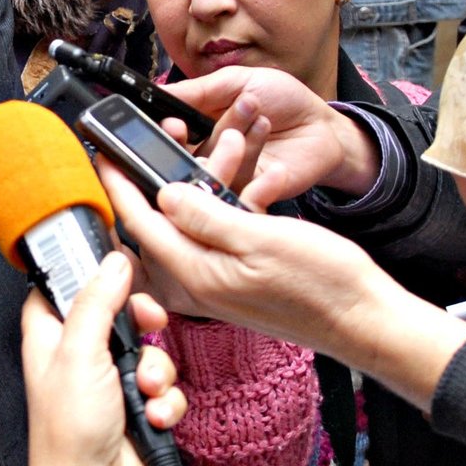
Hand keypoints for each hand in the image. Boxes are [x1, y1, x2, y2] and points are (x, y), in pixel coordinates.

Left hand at [23, 251, 185, 465]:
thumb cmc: (67, 433)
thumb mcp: (79, 354)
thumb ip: (97, 303)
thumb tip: (112, 263)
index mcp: (51, 334)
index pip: (64, 284)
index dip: (89, 271)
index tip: (116, 265)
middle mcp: (79, 353)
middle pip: (119, 311)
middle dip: (141, 322)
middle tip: (148, 324)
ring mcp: (110, 380)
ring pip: (149, 350)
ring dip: (156, 371)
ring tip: (144, 392)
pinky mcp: (138, 406)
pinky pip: (165, 387)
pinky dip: (165, 401)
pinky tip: (152, 416)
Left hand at [103, 162, 465, 410]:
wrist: (363, 319)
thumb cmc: (323, 283)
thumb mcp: (262, 238)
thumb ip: (208, 217)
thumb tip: (164, 195)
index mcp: (197, 274)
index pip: (141, 224)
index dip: (118, 185)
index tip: (102, 154)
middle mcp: (198, 284)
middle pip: (152, 229)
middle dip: (148, 183)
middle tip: (147, 146)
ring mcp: (215, 287)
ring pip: (180, 232)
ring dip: (186, 191)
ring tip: (211, 153)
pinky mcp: (231, 285)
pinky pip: (202, 242)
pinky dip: (206, 210)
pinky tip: (222, 189)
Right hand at [162, 66, 380, 206]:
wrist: (323, 125)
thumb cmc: (283, 100)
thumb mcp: (238, 82)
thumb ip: (199, 90)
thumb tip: (159, 92)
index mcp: (200, 126)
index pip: (170, 136)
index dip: (166, 132)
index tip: (171, 121)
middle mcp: (209, 153)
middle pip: (183, 156)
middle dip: (186, 141)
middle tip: (190, 126)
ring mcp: (229, 175)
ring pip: (211, 165)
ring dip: (232, 132)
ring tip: (255, 109)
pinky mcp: (250, 194)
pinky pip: (237, 182)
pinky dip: (251, 152)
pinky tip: (265, 127)